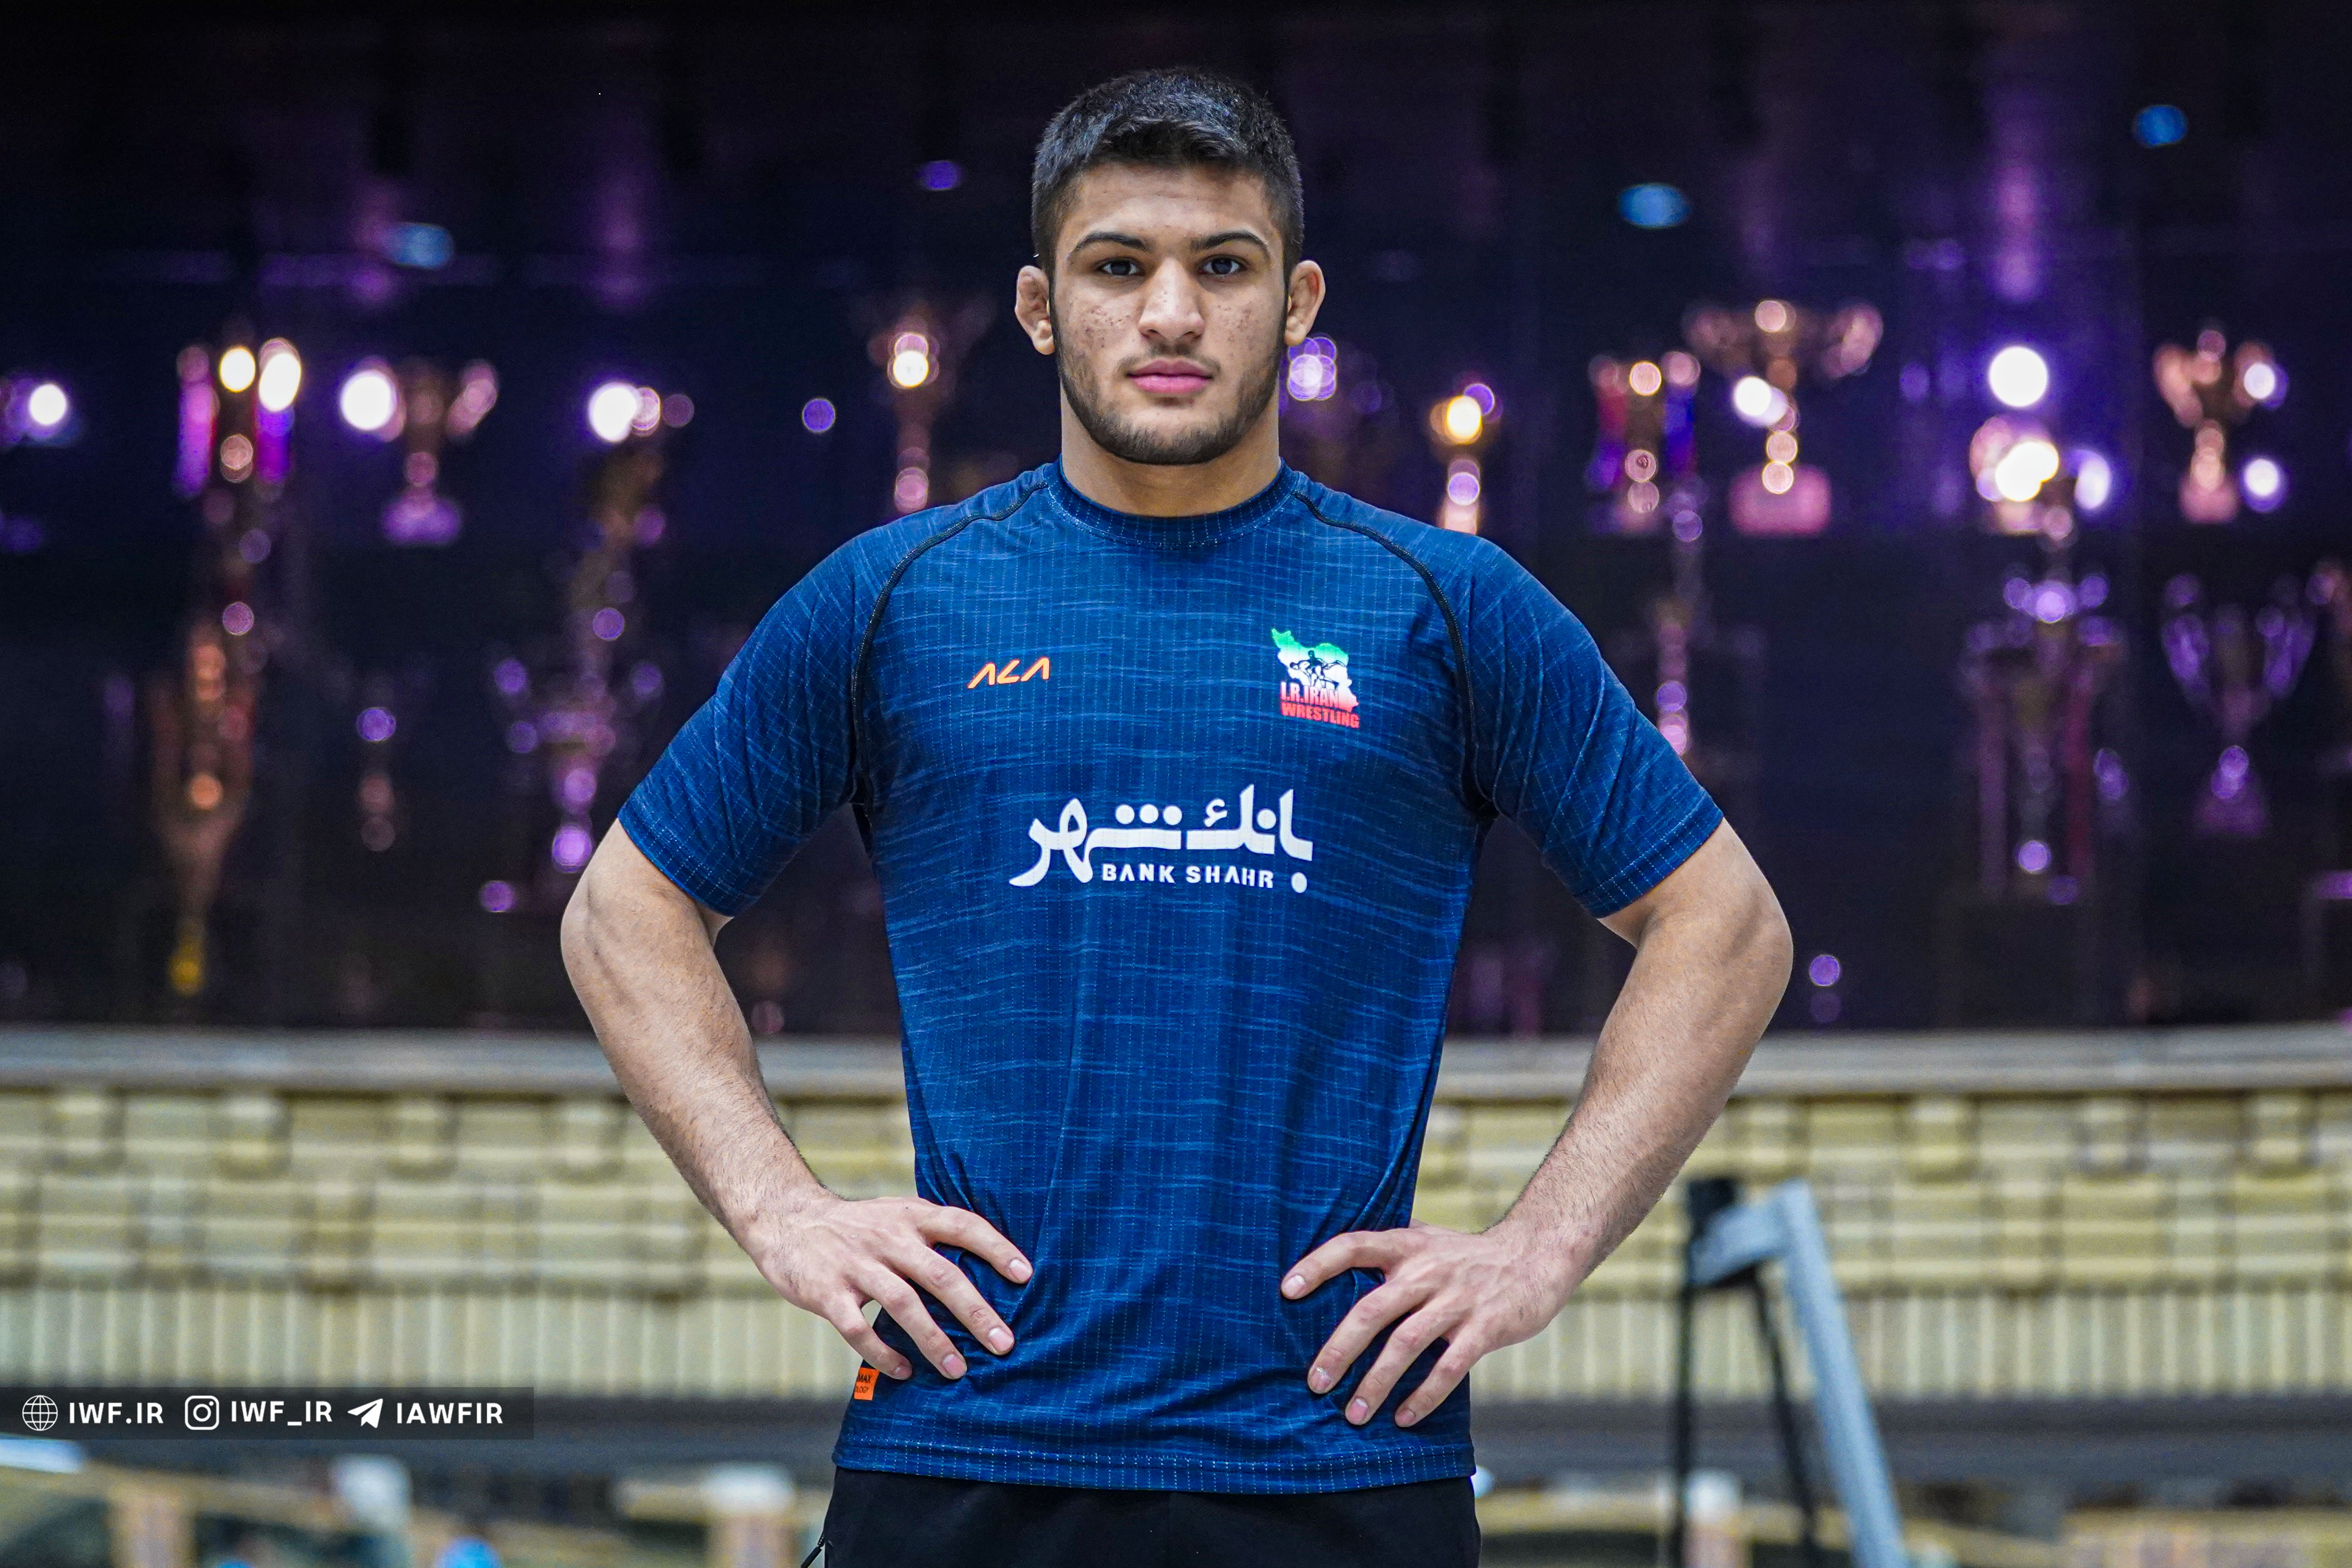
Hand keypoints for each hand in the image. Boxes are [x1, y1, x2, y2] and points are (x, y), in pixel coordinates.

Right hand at [749, 1191, 1030, 1381]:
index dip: (996, 1248)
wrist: (788, 1221)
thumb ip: (934, 1235)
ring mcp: (857, 1266)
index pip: (963, 1226)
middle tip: (1004, 1343)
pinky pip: (858, 1329)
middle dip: (976, 1312)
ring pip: (903, 1305)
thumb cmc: (857, 1227)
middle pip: (941, 1274)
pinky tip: (903, 1371)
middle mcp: (888, 1238)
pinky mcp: (827, 1293)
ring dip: (934, 1340)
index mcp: (911, 1217)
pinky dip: (882, 1353)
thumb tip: (988, 1269)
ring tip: (959, 1370)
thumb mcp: (897, 1216)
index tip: (1026, 1276)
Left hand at [1283, 1219, 1577, 1426]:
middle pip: (1371, 1310)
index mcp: (1407, 1246)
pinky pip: (1449, 1368)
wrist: (1536, 1255)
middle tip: (1315, 1383)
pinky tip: (1404, 1417)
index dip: (1318, 1264)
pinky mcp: (1485, 1328)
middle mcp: (1427, 1271)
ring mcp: (1457, 1300)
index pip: (1353, 1246)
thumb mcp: (1427, 1240)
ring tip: (1355, 1415)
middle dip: (1339, 1350)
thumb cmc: (1468, 1255)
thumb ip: (1389, 1252)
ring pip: (1406, 1344)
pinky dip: (1424, 1396)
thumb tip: (1336, 1268)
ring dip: (1376, 1382)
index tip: (1286, 1290)